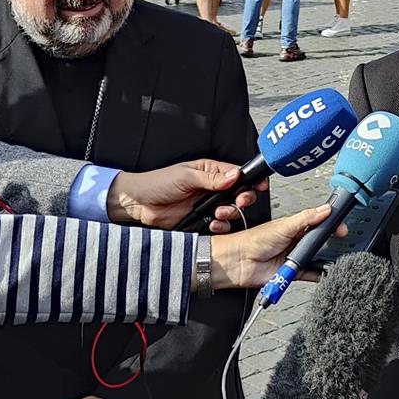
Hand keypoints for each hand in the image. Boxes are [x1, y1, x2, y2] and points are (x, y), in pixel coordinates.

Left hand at [108, 158, 251, 227]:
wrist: (139, 204)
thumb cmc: (158, 183)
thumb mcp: (186, 177)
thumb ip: (212, 178)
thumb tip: (234, 175)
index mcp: (210, 172)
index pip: (237, 174)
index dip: (250, 180)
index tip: (259, 185)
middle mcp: (212, 188)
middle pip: (239, 193)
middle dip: (243, 198)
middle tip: (239, 201)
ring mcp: (207, 205)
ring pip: (232, 211)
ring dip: (230, 213)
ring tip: (218, 213)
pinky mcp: (201, 220)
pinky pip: (220, 225)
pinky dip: (220, 226)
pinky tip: (212, 223)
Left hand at [208, 203, 337, 288]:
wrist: (239, 262)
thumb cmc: (254, 240)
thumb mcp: (284, 226)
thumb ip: (306, 218)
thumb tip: (325, 209)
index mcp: (294, 226)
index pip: (318, 223)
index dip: (330, 224)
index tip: (341, 227)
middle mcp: (295, 241)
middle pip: (318, 241)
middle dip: (328, 242)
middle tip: (339, 241)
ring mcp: (294, 257)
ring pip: (315, 258)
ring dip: (322, 259)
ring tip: (331, 258)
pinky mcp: (292, 272)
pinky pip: (310, 274)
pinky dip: (318, 274)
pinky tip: (324, 272)